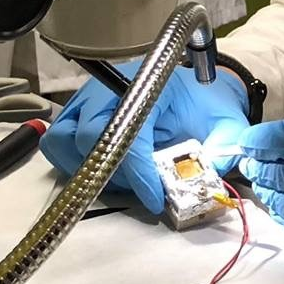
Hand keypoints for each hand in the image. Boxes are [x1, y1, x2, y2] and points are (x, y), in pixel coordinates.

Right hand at [39, 62, 249, 214]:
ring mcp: (88, 98)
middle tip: (139, 188)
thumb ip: (223, 150)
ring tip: (121, 179)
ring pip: (62, 140)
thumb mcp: (227, 125)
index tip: (155, 199)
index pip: (129, 132)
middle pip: (88, 137)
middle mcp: (110, 88)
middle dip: (115, 172)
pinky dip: (72, 164)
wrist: (198, 88)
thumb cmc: (207, 105)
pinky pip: (56, 142)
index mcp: (150, 85)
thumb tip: (208, 180)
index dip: (138, 173)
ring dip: (88, 169)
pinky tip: (105, 171)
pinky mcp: (76, 111)